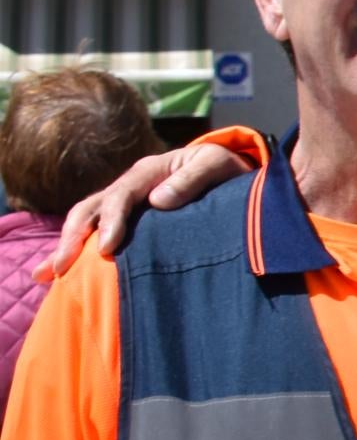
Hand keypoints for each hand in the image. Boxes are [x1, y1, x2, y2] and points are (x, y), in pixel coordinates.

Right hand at [48, 143, 253, 277]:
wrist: (226, 168)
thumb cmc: (224, 168)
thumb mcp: (216, 165)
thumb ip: (192, 180)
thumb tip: (158, 201)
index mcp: (148, 172)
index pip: (121, 196)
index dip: (112, 221)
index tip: (107, 249)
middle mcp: (128, 185)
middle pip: (91, 209)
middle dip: (73, 237)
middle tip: (63, 268)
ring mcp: (123, 200)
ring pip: (85, 220)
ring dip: (65, 245)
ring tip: (49, 274)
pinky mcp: (125, 217)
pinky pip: (94, 230)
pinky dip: (74, 249)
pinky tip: (54, 273)